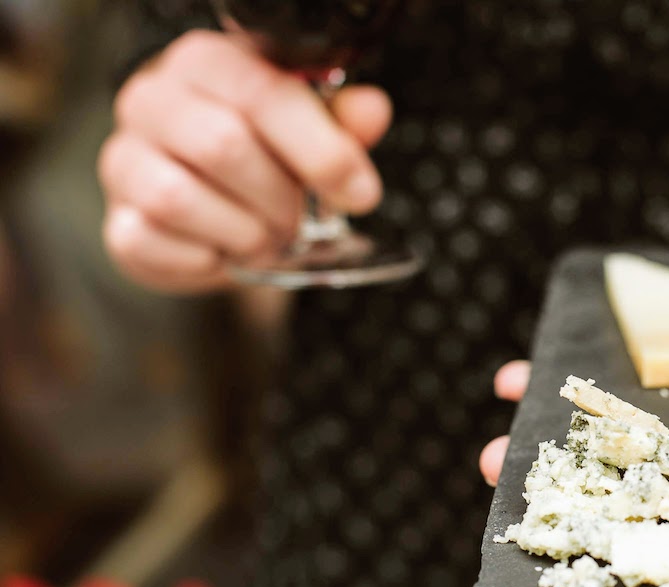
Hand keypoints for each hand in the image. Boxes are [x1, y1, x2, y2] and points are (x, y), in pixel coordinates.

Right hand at [98, 31, 391, 292]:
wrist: (214, 213)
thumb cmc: (265, 159)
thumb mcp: (312, 133)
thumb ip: (343, 122)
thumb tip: (370, 111)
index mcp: (209, 63)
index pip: (264, 94)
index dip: (321, 150)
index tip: (359, 192)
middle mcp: (154, 99)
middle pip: (221, 146)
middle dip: (280, 199)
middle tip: (301, 221)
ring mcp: (124, 159)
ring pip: (177, 198)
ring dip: (244, 233)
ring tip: (266, 237)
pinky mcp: (116, 220)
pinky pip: (152, 243)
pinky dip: (206, 259)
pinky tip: (224, 249)